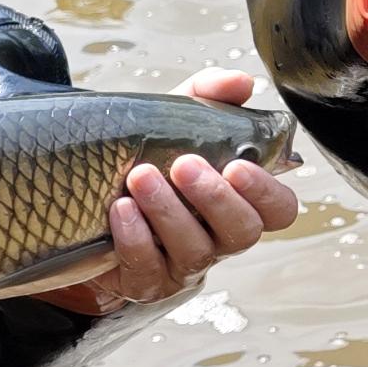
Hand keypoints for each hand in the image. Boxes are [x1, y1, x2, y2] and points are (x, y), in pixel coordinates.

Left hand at [70, 70, 300, 307]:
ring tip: (140, 177)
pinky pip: (148, 269)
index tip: (237, 165)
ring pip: (194, 250)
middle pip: (243, 233)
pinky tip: (121, 209)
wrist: (89, 198)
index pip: (278, 209)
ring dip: (168, 212)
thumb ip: (210, 95)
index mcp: (238, 202)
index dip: (266, 192)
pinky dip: (135, 237)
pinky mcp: (147, 283)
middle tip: (184, 165)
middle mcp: (219, 238)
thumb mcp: (176, 121)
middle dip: (216, 199)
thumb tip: (241, 83)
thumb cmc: (150, 160)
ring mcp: (184, 265)